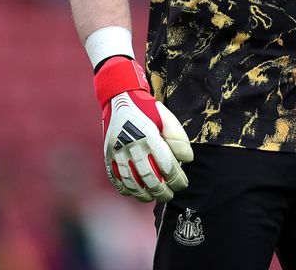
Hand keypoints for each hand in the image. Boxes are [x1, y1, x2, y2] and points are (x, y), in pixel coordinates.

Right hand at [95, 57, 193, 202]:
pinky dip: (125, 189)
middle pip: (150, 179)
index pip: (167, 167)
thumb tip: (187, 160)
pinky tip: (135, 192)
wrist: (120, 97)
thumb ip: (178, 138)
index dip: (177, 179)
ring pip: (132, 182)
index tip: (183, 184)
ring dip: (144, 194)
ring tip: (153, 197)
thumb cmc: (148, 109)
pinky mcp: (108, 155)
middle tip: (170, 195)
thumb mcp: (167, 118)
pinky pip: (116, 178)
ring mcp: (118, 153)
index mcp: (150, 137)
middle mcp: (133, 147)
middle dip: (163, 192)